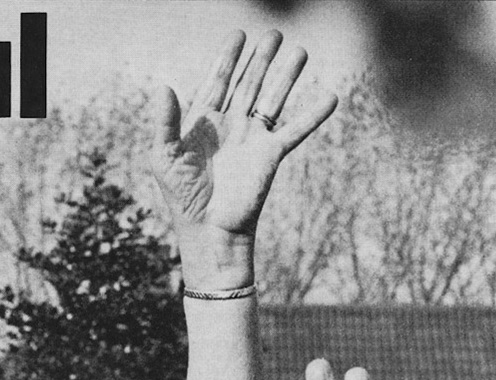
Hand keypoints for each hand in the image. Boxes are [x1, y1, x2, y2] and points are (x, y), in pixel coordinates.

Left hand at [152, 32, 337, 284]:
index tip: (238, 35)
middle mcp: (231, 126)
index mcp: (204, 121)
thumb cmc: (183, 198)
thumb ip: (165, 122)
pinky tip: (331, 97)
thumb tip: (164, 86)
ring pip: (273, 99)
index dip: (228, 58)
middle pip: (249, 83)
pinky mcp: (270, 155)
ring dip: (287, 76)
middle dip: (261, 58)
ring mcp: (252, 139)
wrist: (209, 231)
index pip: (218, 80)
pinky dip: (313, 114)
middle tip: (274, 33)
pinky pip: (295, 130)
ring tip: (301, 52)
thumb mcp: (164, 157)